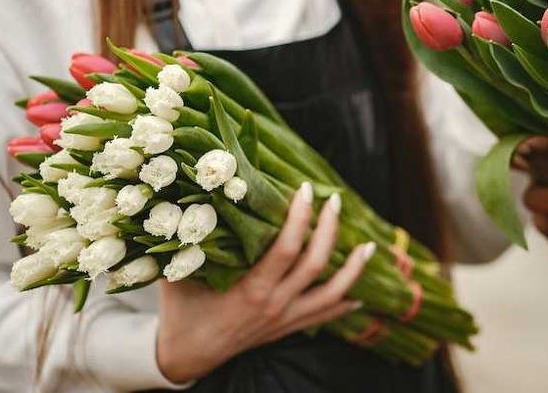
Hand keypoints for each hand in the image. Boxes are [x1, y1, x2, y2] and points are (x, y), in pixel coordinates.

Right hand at [156, 183, 373, 383]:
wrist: (184, 357)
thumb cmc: (180, 311)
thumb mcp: (178, 274)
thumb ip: (185, 242)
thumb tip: (190, 201)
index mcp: (250, 290)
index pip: (286, 249)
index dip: (300, 217)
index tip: (306, 189)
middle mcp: (274, 304)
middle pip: (316, 264)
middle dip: (330, 229)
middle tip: (335, 200)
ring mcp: (284, 319)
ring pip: (332, 294)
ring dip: (354, 270)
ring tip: (369, 246)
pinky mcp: (287, 328)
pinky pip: (324, 316)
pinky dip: (344, 303)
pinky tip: (360, 293)